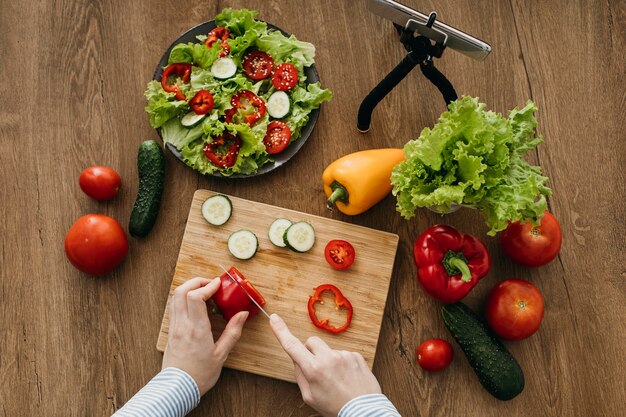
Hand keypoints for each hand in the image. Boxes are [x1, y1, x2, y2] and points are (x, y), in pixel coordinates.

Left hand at [163, 277, 248, 394]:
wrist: (178, 389)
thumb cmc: (199, 375)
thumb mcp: (221, 354)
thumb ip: (232, 332)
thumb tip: (242, 315)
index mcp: (197, 330)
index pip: (195, 297)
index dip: (207, 285)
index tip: (218, 284)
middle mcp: (182, 325)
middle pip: (181, 291)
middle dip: (196, 281)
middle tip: (210, 284)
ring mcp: (174, 327)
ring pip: (175, 297)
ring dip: (189, 288)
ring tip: (203, 291)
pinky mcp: (171, 331)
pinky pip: (174, 307)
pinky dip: (184, 298)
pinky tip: (195, 305)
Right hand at [270, 314, 380, 416]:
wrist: (364, 412)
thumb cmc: (335, 407)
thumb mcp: (310, 397)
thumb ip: (301, 376)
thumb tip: (297, 360)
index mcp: (313, 369)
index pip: (292, 346)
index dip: (281, 331)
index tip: (274, 318)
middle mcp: (329, 358)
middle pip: (311, 341)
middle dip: (310, 351)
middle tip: (316, 367)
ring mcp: (344, 355)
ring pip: (328, 350)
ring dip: (329, 360)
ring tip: (337, 379)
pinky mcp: (356, 356)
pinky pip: (343, 355)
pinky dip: (343, 363)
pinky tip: (347, 377)